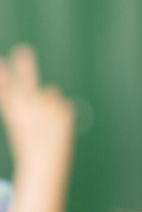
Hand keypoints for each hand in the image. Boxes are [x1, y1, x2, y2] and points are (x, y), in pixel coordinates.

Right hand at [0, 47, 74, 175]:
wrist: (44, 161)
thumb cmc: (28, 142)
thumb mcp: (20, 120)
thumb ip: (23, 100)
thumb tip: (43, 88)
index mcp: (13, 109)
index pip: (6, 87)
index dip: (3, 73)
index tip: (0, 61)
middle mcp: (30, 107)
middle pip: (26, 81)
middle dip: (25, 65)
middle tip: (22, 50)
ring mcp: (49, 109)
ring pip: (51, 92)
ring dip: (49, 103)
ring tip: (45, 121)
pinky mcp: (65, 112)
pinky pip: (64, 105)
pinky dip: (62, 113)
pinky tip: (57, 126)